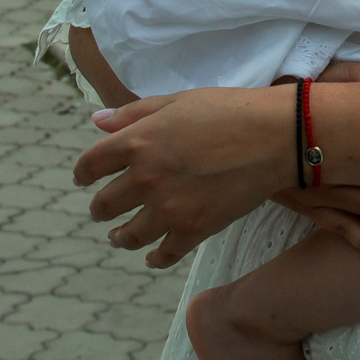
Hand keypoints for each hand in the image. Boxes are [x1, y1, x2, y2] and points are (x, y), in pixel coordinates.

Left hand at [76, 86, 296, 267]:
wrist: (276, 137)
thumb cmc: (230, 110)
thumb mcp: (177, 101)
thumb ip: (134, 113)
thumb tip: (96, 122)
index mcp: (137, 141)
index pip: (91, 165)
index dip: (83, 174)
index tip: (84, 179)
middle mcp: (145, 178)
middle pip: (105, 204)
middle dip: (100, 209)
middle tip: (102, 211)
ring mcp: (168, 208)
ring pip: (128, 235)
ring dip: (120, 237)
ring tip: (119, 237)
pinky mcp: (194, 229)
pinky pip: (164, 254)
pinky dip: (155, 258)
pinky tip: (153, 257)